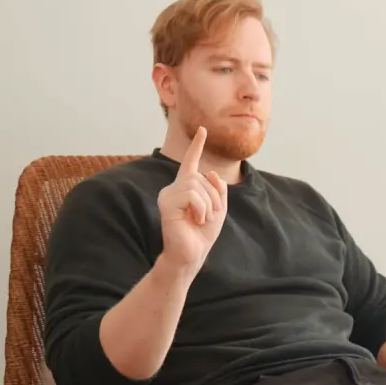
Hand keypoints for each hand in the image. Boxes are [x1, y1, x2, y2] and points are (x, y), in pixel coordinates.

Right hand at [157, 127, 227, 273]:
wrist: (191, 254)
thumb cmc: (202, 233)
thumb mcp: (218, 208)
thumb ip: (218, 189)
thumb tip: (210, 172)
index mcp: (186, 187)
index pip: (192, 162)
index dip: (197, 146)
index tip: (203, 130)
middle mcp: (174, 187)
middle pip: (201, 177)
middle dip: (213, 197)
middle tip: (207, 217)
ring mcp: (168, 194)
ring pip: (197, 185)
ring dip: (207, 205)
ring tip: (200, 220)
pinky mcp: (167, 203)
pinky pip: (192, 195)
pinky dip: (200, 208)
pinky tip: (195, 220)